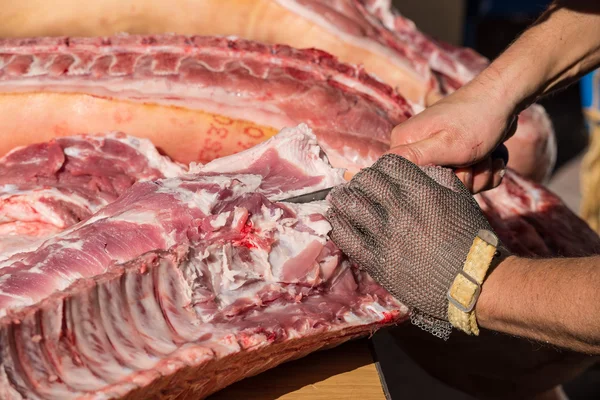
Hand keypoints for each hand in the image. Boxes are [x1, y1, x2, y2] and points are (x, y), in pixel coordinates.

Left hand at [327, 154, 498, 337]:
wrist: (474, 283)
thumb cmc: (472, 239)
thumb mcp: (461, 199)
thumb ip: (437, 178)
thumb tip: (416, 168)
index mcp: (423, 192)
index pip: (389, 164)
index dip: (382, 166)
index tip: (380, 175)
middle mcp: (401, 210)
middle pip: (366, 181)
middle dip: (361, 180)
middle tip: (358, 186)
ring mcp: (387, 236)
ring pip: (351, 205)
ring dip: (343, 198)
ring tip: (339, 198)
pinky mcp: (378, 261)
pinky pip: (347, 238)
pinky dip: (337, 224)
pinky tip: (335, 219)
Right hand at [388, 84, 515, 192]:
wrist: (506, 97)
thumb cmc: (476, 118)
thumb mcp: (445, 143)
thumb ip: (414, 157)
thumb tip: (380, 170)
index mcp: (405, 144)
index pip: (407, 181)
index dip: (434, 184)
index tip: (452, 169)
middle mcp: (416, 147)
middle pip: (436, 186)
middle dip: (464, 180)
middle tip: (473, 161)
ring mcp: (438, 151)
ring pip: (458, 184)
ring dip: (480, 175)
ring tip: (487, 155)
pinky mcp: (457, 154)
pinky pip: (472, 178)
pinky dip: (487, 171)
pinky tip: (493, 156)